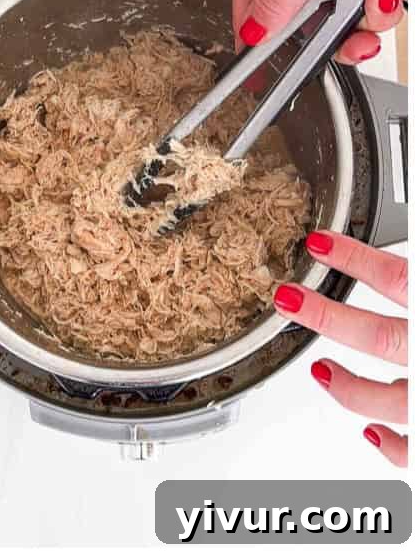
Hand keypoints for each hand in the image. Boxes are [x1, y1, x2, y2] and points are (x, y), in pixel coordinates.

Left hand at [273, 231, 407, 466]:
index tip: (318, 243)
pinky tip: (372, 433)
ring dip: (351, 388)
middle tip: (286, 298)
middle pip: (381, 337)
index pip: (399, 281)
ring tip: (321, 372)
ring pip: (390, 400)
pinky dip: (392, 444)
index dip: (357, 259)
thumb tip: (402, 272)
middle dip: (328, 317)